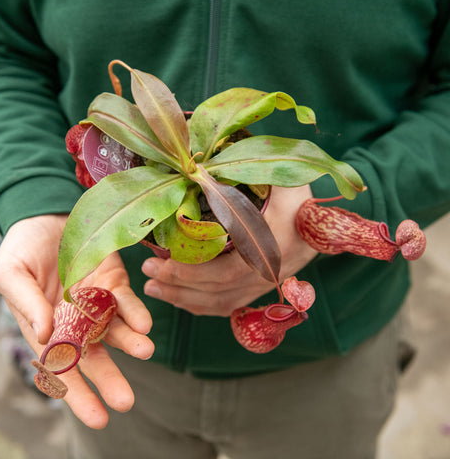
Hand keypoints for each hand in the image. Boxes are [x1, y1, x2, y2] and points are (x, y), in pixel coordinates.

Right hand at [0, 214, 153, 428]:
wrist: (47, 216)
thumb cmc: (22, 249)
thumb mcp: (11, 274)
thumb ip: (25, 304)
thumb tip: (42, 336)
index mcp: (47, 329)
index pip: (61, 368)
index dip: (77, 394)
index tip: (97, 418)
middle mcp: (75, 323)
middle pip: (94, 357)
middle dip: (110, 379)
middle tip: (125, 401)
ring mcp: (97, 304)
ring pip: (116, 332)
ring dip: (131, 343)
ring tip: (145, 351)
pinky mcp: (114, 283)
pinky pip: (126, 302)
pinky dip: (135, 313)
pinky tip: (144, 323)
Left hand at [141, 185, 317, 315]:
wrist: (326, 219)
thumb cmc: (297, 190)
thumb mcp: (278, 173)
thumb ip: (244, 171)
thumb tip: (196, 168)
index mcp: (279, 239)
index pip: (230, 269)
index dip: (194, 272)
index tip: (159, 263)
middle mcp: (276, 268)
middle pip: (222, 289)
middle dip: (181, 286)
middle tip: (148, 276)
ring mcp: (272, 283)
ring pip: (225, 301)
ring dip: (187, 299)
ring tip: (155, 290)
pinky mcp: (266, 288)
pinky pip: (233, 304)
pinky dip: (204, 305)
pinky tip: (183, 299)